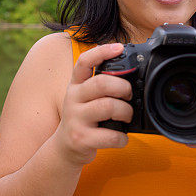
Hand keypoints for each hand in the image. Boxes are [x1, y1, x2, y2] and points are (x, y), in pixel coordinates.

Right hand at [54, 43, 133, 165]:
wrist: (64, 148)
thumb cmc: (83, 119)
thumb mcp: (84, 98)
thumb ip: (100, 85)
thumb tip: (131, 74)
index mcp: (76, 85)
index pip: (85, 62)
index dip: (102, 52)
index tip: (119, 47)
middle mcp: (73, 99)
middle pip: (101, 83)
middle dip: (123, 87)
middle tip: (129, 95)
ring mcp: (76, 119)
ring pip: (108, 106)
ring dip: (126, 111)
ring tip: (127, 116)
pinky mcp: (81, 138)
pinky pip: (110, 135)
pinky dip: (122, 138)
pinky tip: (121, 137)